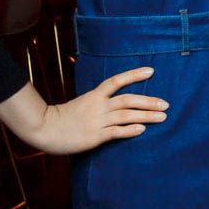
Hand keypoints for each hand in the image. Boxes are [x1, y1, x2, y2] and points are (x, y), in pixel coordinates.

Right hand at [0, 69, 167, 154]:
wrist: (43, 129)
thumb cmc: (63, 118)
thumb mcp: (82, 105)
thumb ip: (99, 103)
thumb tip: (118, 105)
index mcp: (94, 96)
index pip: (116, 81)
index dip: (134, 75)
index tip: (151, 71)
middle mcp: (97, 106)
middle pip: (128, 100)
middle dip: (149, 101)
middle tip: (166, 104)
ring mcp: (96, 121)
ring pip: (126, 115)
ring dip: (146, 116)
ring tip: (163, 117)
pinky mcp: (94, 136)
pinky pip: (115, 132)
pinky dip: (130, 130)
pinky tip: (142, 129)